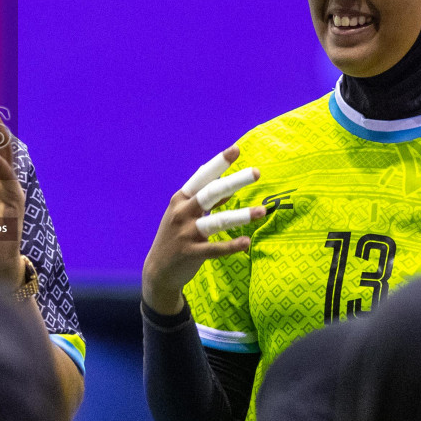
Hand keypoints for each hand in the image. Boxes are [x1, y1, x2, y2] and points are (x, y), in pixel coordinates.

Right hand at [141, 147, 265, 315]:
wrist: (158, 270)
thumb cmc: (176, 237)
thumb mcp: (186, 214)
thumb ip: (207, 201)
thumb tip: (228, 184)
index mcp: (181, 199)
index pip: (202, 177)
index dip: (219, 163)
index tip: (236, 149)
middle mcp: (182, 212)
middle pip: (211, 193)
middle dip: (234, 181)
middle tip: (257, 172)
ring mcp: (185, 233)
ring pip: (216, 221)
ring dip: (240, 216)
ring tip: (262, 211)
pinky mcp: (191, 253)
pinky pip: (215, 249)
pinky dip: (231, 246)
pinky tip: (246, 242)